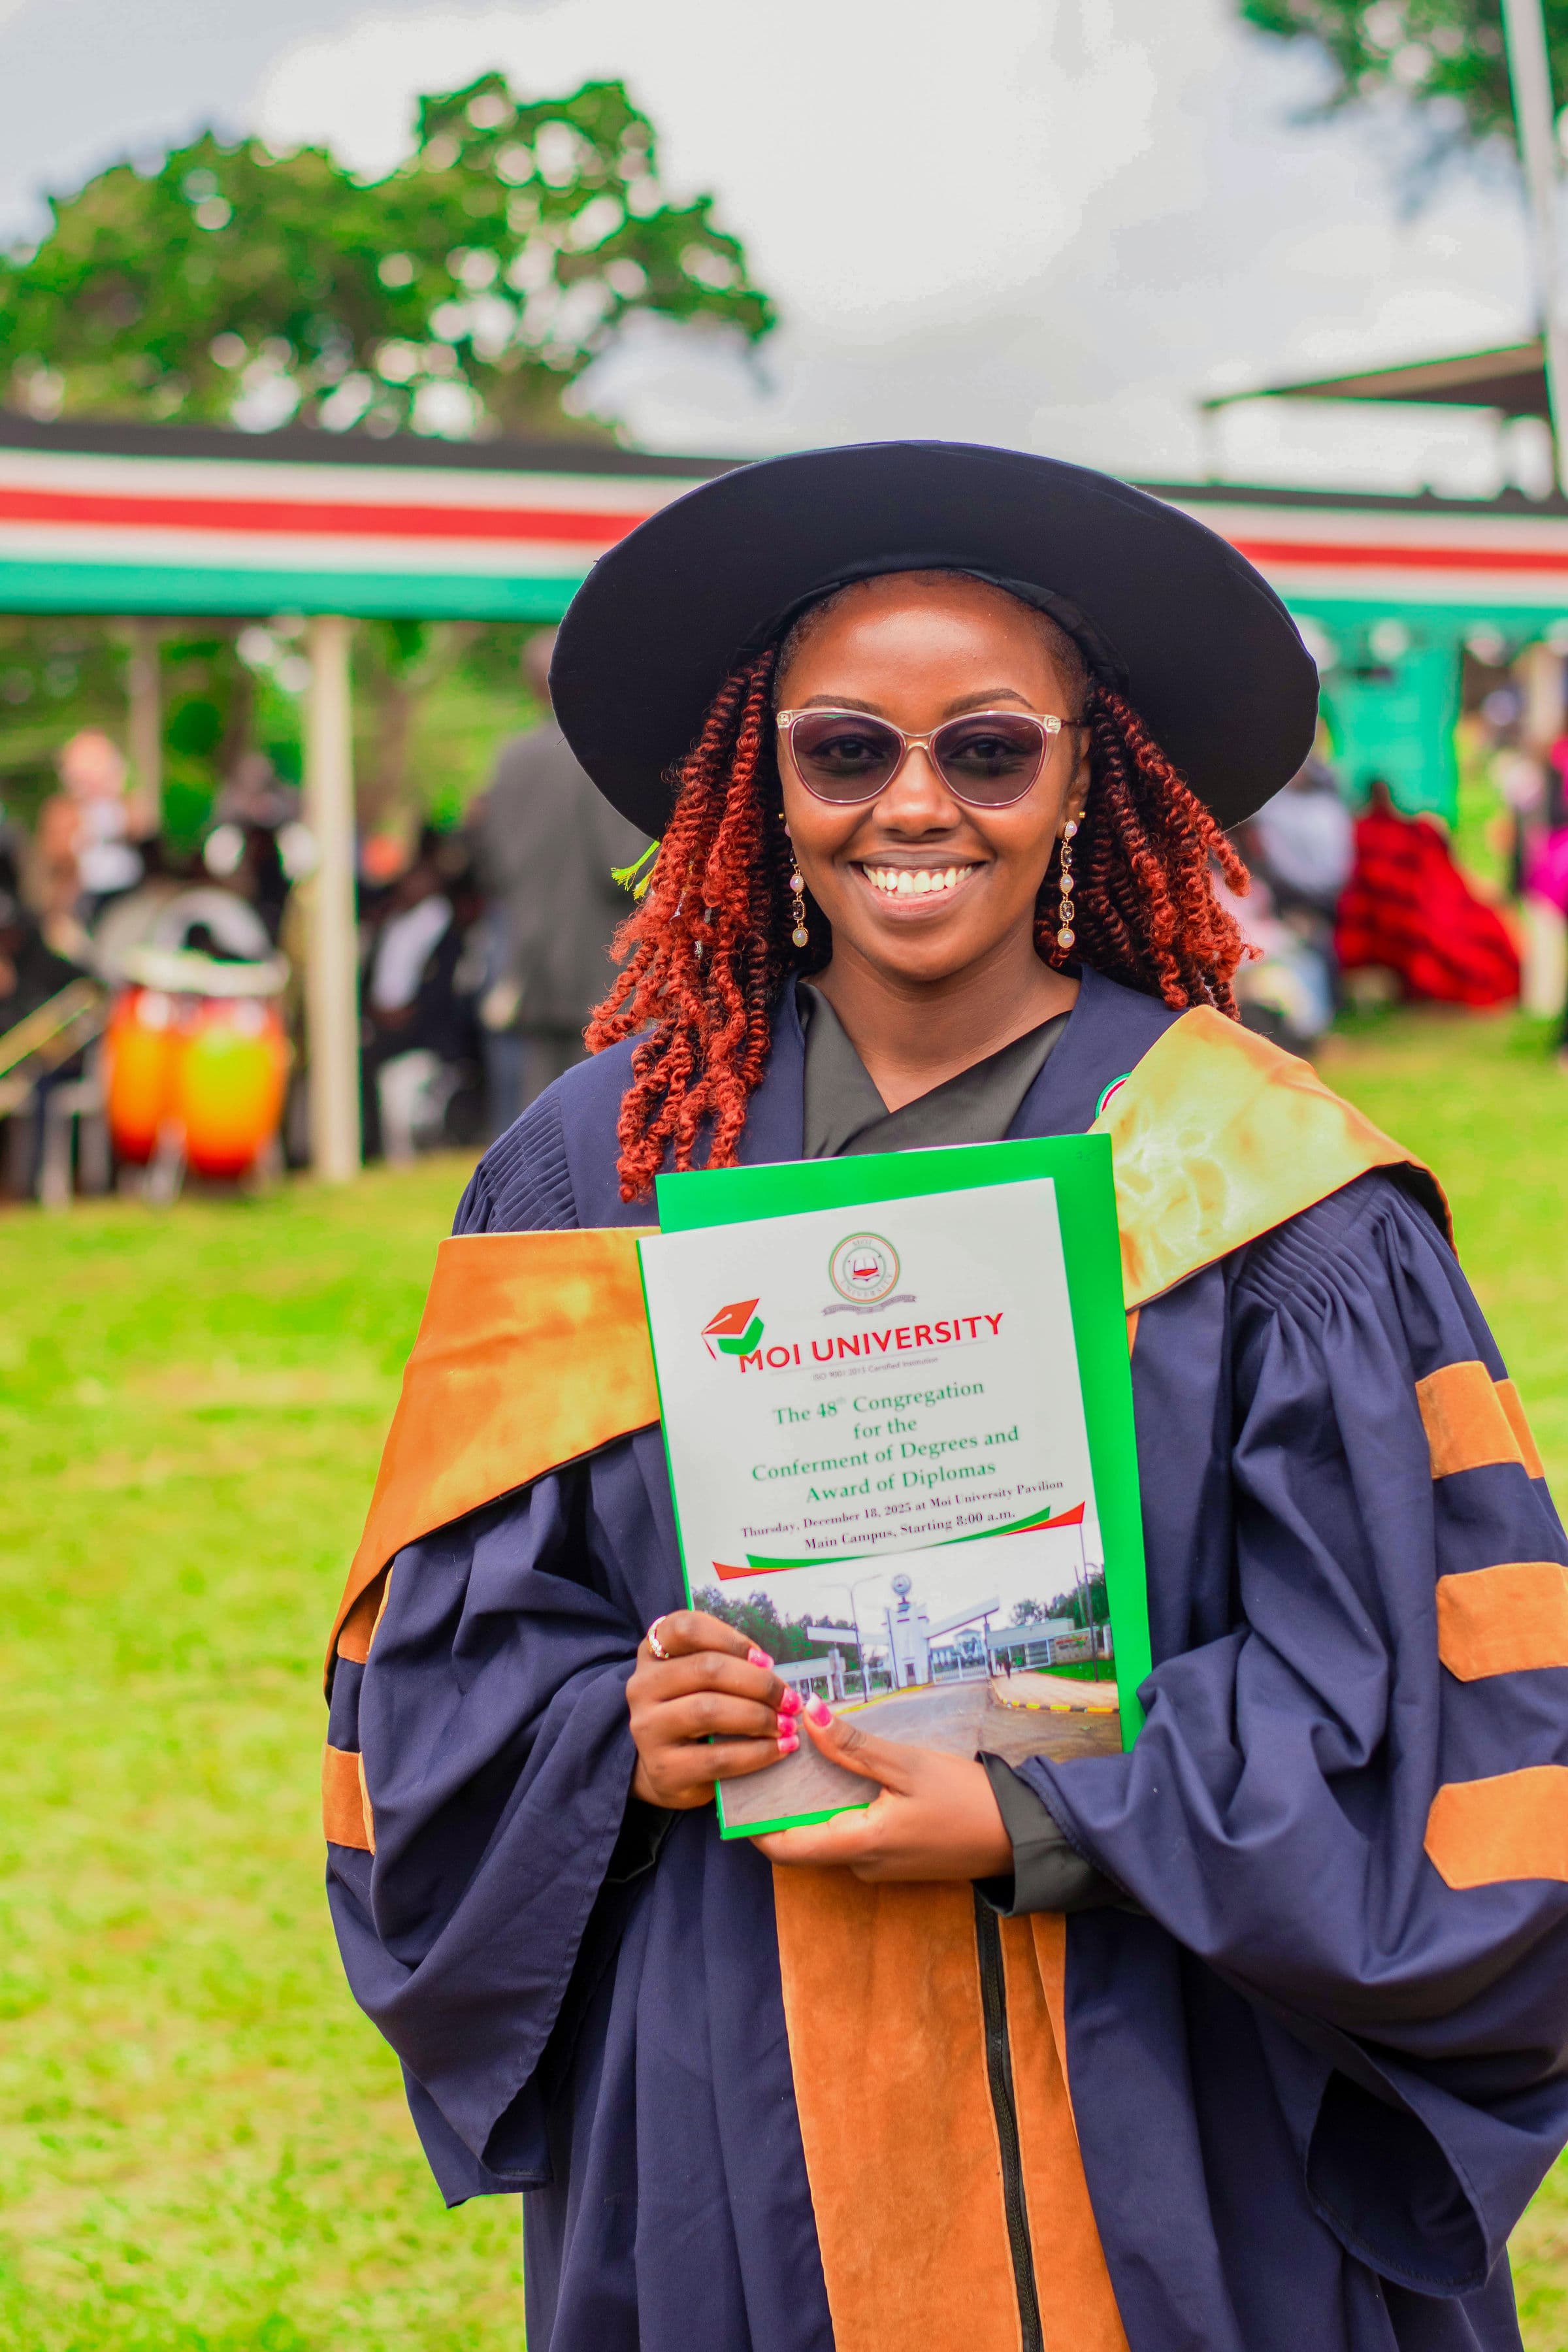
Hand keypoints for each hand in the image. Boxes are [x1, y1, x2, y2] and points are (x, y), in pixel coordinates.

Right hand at [628, 1609, 801, 1811]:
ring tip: (787, 1725)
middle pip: (707, 1669)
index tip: (764, 1660)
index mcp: (653, 1653)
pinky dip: (758, 1752)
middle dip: (760, 1683)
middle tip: (789, 1699)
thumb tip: (768, 1668)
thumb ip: (726, 1663)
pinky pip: (718, 1757)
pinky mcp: (664, 1769)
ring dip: (760, 1716)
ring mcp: (647, 1729)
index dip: (732, 1639)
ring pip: (710, 1710)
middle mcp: (642, 1687)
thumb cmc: (694, 1714)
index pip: (686, 1628)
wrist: (665, 1771)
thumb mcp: (700, 1680)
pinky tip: (780, 1749)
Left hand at [752, 1699, 1012, 1881]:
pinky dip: (840, 1806)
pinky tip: (842, 1771)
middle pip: (803, 1839)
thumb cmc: (966, 1800)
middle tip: (768, 1754)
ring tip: (801, 1752)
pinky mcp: (895, 1858)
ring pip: (829, 1834)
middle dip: (782, 1802)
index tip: (737, 1789)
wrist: (1019, 1836)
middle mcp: (861, 1865)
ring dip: (813, 1800)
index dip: (752, 1824)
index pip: (784, 1848)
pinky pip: (853, 1834)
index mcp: (858, 1845)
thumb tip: (807, 1715)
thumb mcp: (908, 1765)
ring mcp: (879, 1866)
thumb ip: (853, 1745)